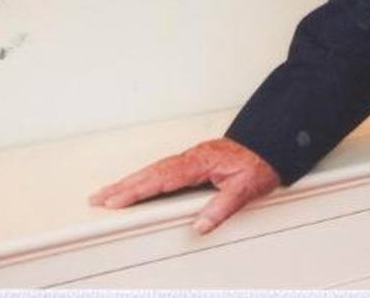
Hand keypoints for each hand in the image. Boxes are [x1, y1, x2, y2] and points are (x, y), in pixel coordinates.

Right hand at [89, 137, 280, 234]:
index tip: (115, 200)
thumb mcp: (246, 189)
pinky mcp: (194, 161)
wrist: (271, 144)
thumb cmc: (259, 164)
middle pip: (151, 172)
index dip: (137, 190)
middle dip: (123, 186)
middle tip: (98, 198)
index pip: (162, 178)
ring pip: (155, 169)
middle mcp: (192, 158)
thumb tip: (199, 225)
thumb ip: (222, 207)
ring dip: (131, 181)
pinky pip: (163, 169)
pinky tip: (136, 185)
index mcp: (200, 163)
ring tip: (107, 193)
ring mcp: (192, 158)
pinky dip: (145, 177)